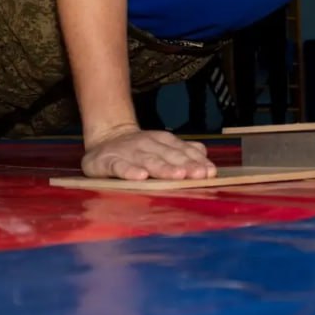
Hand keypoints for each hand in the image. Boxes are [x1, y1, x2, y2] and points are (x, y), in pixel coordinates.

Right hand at [81, 127, 216, 180]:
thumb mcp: (161, 146)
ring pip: (148, 160)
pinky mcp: (108, 161)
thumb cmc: (139, 149)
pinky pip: (120, 166)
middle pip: (168, 156)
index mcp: (161, 141)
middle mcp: (147, 144)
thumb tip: (203, 153)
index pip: (182, 150)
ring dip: (163, 168)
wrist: (105, 138)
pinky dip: (130, 171)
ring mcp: (127, 152)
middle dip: (185, 165)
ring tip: (177, 176)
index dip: (196, 160)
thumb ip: (182, 150)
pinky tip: (140, 177)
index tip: (210, 172)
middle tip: (199, 175)